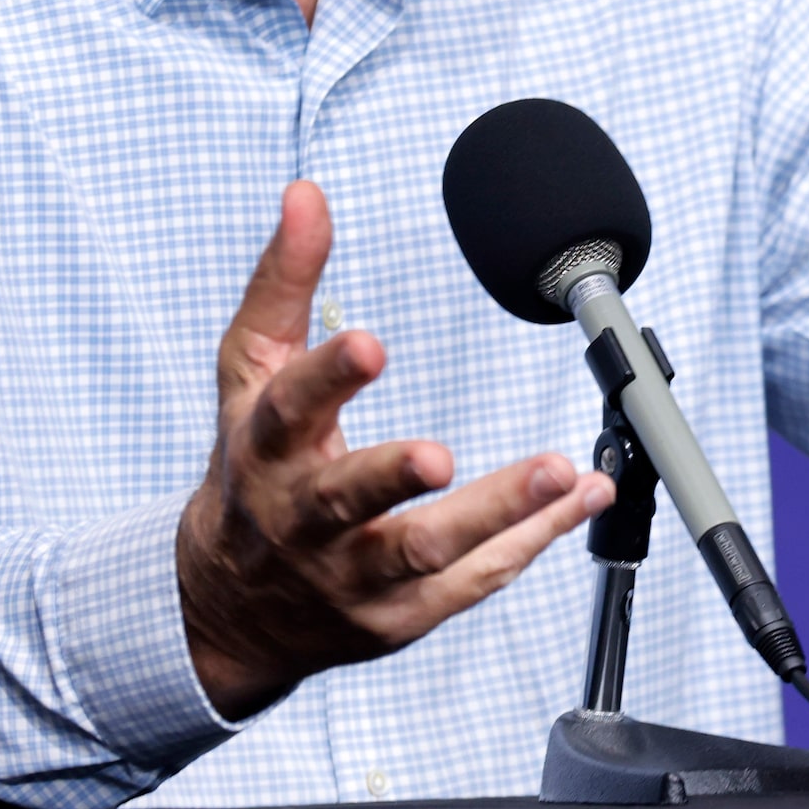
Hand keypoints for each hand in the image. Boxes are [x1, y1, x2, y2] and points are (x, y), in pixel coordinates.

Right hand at [175, 180, 611, 717]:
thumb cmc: (252, 469)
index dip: (327, 378)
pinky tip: (578, 497)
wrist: (230, 605)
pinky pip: (469, 582)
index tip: (370, 342)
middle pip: (346, 499)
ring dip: (496, 512)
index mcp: (264, 451)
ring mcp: (351, 575)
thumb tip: (307, 193)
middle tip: (441, 455)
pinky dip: (528, 541)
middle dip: (394, 475)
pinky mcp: (398, 615)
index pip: (288, 410)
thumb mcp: (250, 371)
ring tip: (557, 472)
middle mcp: (302, 520)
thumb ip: (284, 281)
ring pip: (424, 552)